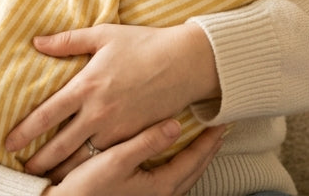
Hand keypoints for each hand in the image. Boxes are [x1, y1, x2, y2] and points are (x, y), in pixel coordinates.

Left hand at [6, 22, 218, 174]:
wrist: (185, 62)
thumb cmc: (144, 43)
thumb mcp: (103, 35)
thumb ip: (67, 41)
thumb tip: (36, 41)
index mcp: (86, 85)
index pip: (45, 115)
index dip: (24, 132)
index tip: (9, 143)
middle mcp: (98, 111)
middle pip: (60, 145)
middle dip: (40, 161)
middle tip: (25, 171)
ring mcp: (118, 127)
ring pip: (83, 158)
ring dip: (64, 170)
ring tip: (50, 177)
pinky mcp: (136, 136)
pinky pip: (109, 158)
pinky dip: (93, 168)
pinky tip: (84, 174)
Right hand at [42, 120, 224, 195]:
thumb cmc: (87, 187)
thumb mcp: (117, 160)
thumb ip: (147, 142)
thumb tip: (176, 124)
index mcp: (161, 186)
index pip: (195, 158)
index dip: (209, 139)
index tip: (221, 121)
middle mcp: (161, 195)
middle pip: (195, 169)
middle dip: (208, 149)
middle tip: (219, 129)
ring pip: (185, 176)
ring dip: (196, 157)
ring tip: (201, 140)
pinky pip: (172, 179)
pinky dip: (180, 164)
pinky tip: (172, 156)